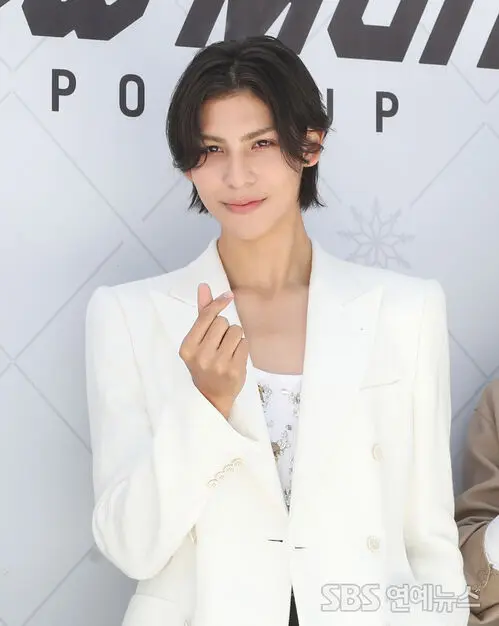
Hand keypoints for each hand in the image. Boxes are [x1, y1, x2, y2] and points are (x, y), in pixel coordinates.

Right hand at [179, 283, 248, 418]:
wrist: (212, 396)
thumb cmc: (204, 363)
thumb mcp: (197, 341)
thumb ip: (202, 314)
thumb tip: (204, 287)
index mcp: (188, 347)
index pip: (206, 317)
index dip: (218, 304)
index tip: (228, 296)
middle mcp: (201, 356)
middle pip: (222, 322)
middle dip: (224, 328)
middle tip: (219, 343)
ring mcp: (218, 364)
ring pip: (235, 331)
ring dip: (235, 337)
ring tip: (227, 350)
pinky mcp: (235, 370)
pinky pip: (244, 343)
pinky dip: (242, 347)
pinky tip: (235, 357)